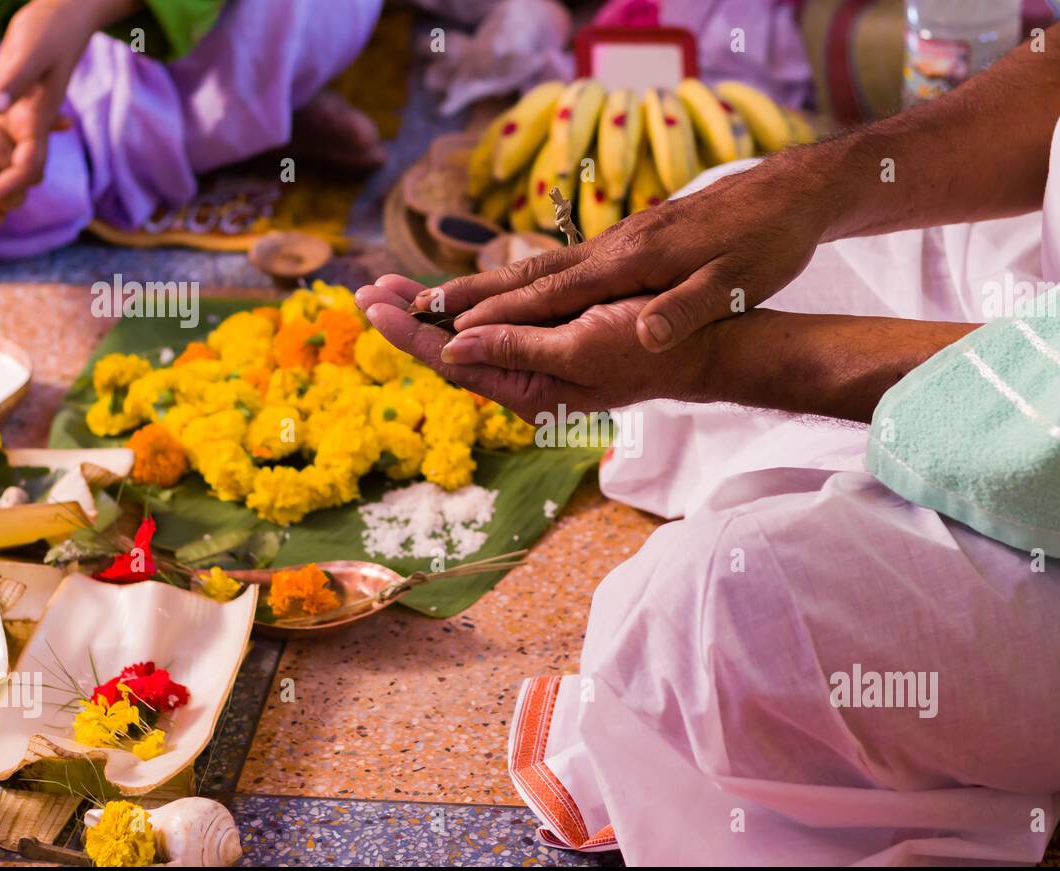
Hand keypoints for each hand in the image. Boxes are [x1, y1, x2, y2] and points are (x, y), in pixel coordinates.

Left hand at [0, 0, 123, 208]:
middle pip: (23, 174)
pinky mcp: (18, 108)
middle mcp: (35, 125)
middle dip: (0, 193)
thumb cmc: (49, 31)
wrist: (65, 17)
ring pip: (15, 163)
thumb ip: (13, 81)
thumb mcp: (29, 52)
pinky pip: (7, 144)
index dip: (5, 187)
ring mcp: (27, 118)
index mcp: (39, 119)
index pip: (28, 167)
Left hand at [356, 276, 713, 421]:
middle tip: (364, 290)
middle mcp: (524, 380)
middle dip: (408, 319)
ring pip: (470, 338)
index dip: (411, 333)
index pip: (454, 362)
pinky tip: (444, 298)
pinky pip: (496, 327)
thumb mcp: (578, 349)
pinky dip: (465, 309)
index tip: (375, 305)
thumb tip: (453, 349)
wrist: (695, 349)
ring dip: (430, 312)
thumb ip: (516, 349)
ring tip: (388, 290)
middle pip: (452, 351)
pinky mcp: (551, 343)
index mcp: (527, 390)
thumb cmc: (643, 350)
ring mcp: (536, 363)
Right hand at [407, 151, 830, 352]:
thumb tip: (645, 334)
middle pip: (525, 277)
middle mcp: (613, 247)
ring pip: (537, 268)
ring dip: (485, 286)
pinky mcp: (630, 239)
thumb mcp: (739, 284)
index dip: (493, 314)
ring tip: (436, 299)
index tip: (441, 329)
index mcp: (632, 262)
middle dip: (464, 296)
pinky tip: (509, 286)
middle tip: (406, 304)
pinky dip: (522, 278)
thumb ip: (688, 308)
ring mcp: (618, 240)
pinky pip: (561, 264)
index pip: (548, 295)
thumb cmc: (766, 244)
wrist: (790, 194)